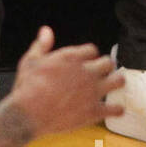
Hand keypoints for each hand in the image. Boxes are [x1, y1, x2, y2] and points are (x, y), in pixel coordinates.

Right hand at [8, 26, 123, 136]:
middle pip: (108, 62)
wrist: (28, 115)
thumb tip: (46, 31)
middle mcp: (86, 72)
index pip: (92, 49)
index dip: (89, 55)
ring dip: (116, 82)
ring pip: (118, 81)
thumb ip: (41, 45)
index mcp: (71, 58)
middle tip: (101, 72)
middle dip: (105, 66)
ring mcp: (92, 92)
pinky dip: (116, 109)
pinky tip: (114, 109)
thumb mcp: (30, 61)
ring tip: (113, 84)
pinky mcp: (94, 111)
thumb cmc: (27, 88)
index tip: (85, 61)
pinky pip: (116, 109)